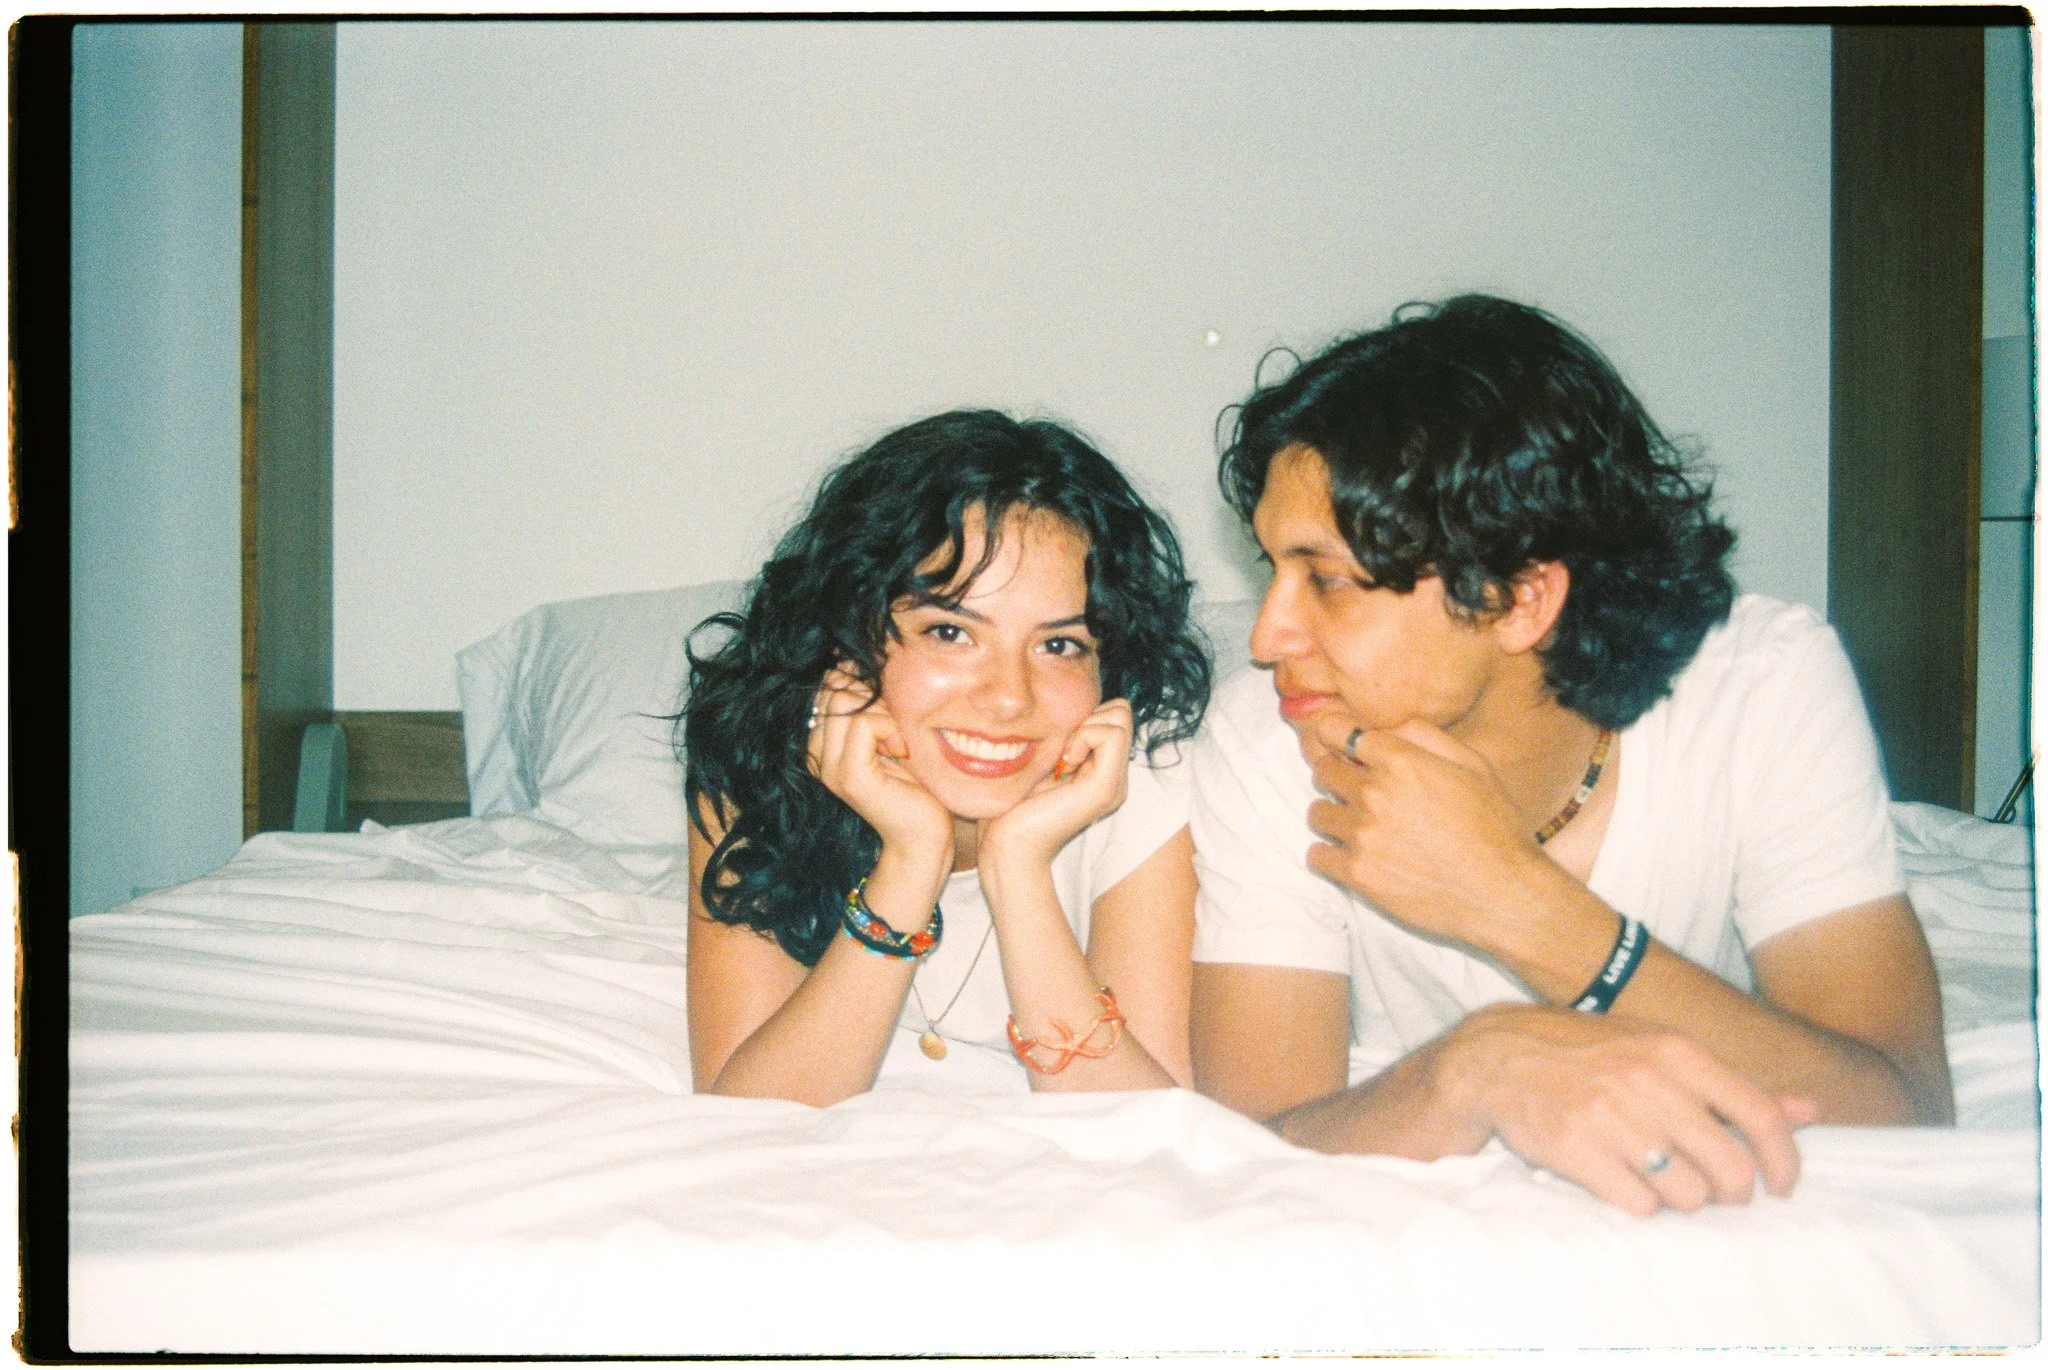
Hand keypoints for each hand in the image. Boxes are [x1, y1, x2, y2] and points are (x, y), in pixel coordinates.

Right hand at [806, 667, 952, 871]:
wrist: (925, 836)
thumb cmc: (915, 784)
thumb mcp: (892, 733)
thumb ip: (874, 706)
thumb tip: (862, 661)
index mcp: (822, 742)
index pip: (829, 685)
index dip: (863, 685)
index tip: (890, 711)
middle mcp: (816, 754)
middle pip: (834, 688)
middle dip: (873, 696)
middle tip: (897, 726)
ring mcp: (829, 768)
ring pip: (846, 703)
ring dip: (883, 713)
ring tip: (899, 740)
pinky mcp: (849, 777)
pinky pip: (863, 724)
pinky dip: (890, 728)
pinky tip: (903, 752)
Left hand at [980, 698, 1133, 874]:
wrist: (1005, 846)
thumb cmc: (1009, 806)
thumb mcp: (1039, 761)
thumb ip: (1059, 739)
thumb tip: (1066, 706)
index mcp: (1101, 772)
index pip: (1113, 715)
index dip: (1084, 716)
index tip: (1056, 745)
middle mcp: (1115, 778)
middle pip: (1121, 712)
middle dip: (1089, 716)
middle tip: (1061, 749)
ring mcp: (1114, 784)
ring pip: (1121, 717)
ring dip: (1085, 726)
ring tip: (1061, 759)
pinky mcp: (1105, 788)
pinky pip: (1110, 734)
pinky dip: (1084, 736)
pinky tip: (1062, 765)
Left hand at [1303, 717, 1555, 952]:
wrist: (1502, 895)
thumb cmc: (1495, 828)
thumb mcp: (1474, 767)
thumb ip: (1427, 737)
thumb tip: (1390, 726)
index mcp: (1403, 762)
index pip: (1340, 732)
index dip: (1335, 736)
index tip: (1338, 745)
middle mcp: (1376, 793)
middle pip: (1323, 771)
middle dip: (1336, 776)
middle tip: (1357, 792)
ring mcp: (1363, 835)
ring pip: (1318, 813)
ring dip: (1334, 817)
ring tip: (1361, 828)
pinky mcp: (1358, 874)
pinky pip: (1317, 856)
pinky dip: (1330, 855)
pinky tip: (1354, 857)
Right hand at [1445, 1004, 1815, 1215]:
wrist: (1501, 1058)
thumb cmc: (1591, 1055)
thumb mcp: (1663, 1051)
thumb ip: (1735, 1085)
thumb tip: (1810, 1109)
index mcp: (1678, 1053)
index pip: (1760, 1116)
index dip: (1784, 1161)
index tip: (1781, 1186)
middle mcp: (1650, 1083)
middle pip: (1731, 1169)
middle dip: (1732, 1193)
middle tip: (1715, 1190)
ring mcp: (1613, 1118)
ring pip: (1689, 1195)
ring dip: (1683, 1199)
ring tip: (1660, 1179)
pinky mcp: (1579, 1151)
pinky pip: (1641, 1205)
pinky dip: (1640, 1203)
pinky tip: (1625, 1181)